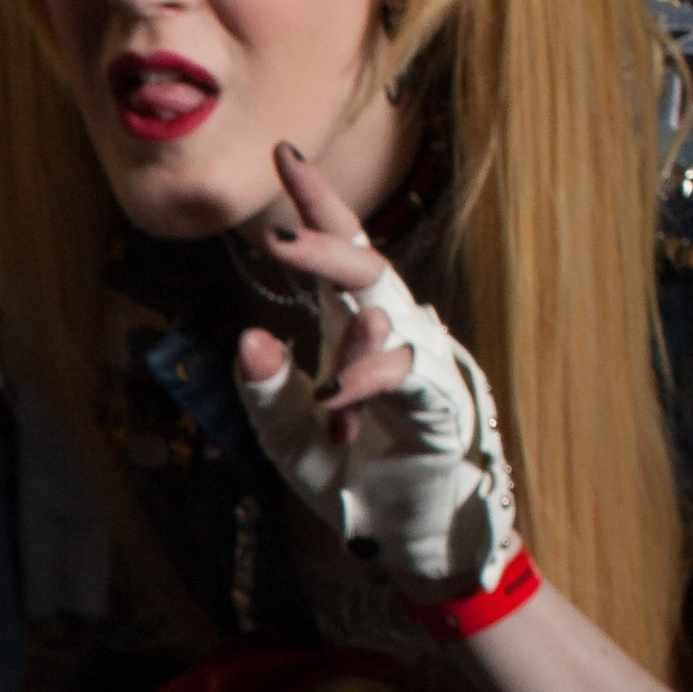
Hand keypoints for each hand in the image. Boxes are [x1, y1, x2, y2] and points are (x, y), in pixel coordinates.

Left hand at [230, 143, 517, 605]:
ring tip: (298, 316)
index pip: (338, 249)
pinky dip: (366, 382)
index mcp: (351, 327)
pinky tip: (336, 398)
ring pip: (385, 310)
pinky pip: (405, 373)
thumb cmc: (352, 477)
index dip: (315, 202)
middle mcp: (391, 331)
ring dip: (340, 318)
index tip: (284, 153)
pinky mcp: (442, 400)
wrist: (406, 538)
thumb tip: (250, 336)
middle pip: (364, 263)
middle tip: (274, 231)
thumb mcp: (288, 437)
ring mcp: (421, 361)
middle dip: (321, 240)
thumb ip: (265, 391)